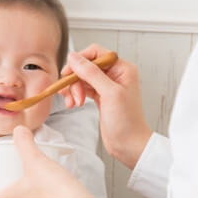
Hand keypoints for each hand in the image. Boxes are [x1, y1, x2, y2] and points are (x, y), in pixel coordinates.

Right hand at [60, 45, 151, 168]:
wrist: (129, 145)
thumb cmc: (127, 122)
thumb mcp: (109, 94)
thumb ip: (91, 73)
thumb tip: (75, 58)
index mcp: (122, 68)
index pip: (96, 53)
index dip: (80, 61)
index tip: (68, 73)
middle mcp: (115, 75)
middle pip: (86, 66)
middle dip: (75, 79)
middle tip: (70, 93)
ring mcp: (107, 86)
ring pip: (82, 78)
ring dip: (73, 89)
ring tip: (74, 102)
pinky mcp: (100, 97)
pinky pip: (83, 89)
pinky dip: (75, 95)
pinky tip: (74, 103)